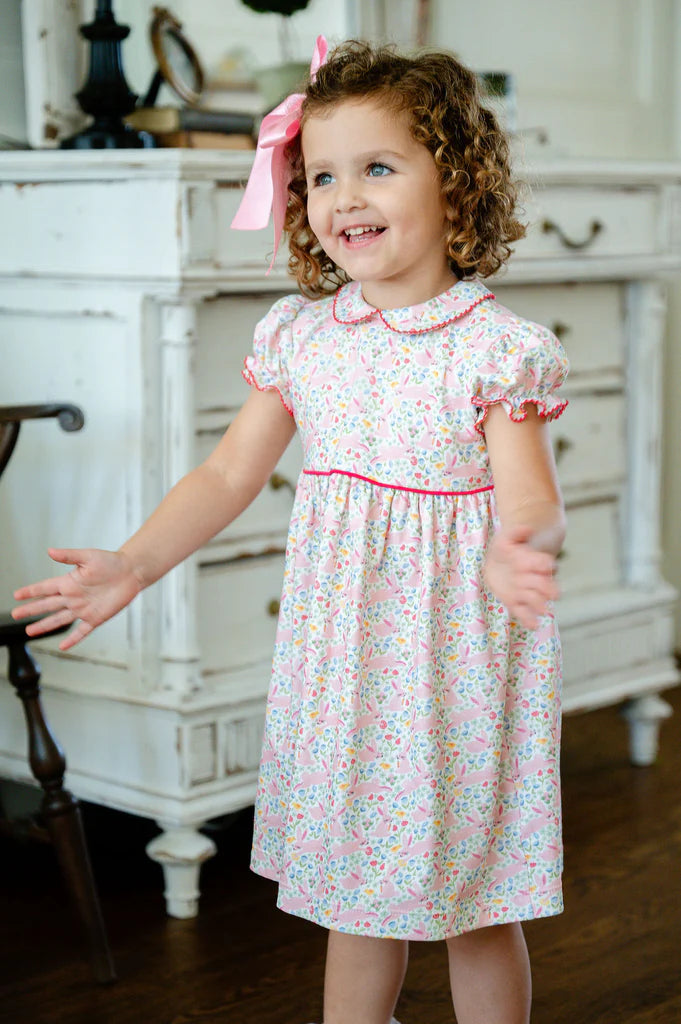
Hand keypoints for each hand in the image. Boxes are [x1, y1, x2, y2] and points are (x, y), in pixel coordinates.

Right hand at [12, 548, 141, 650]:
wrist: (131, 571)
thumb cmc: (111, 561)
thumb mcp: (88, 556)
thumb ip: (69, 556)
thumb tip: (50, 551)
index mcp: (69, 582)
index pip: (45, 588)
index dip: (31, 592)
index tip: (16, 595)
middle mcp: (73, 596)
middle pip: (47, 605)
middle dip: (31, 610)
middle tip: (15, 614)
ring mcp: (83, 608)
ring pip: (59, 619)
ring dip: (44, 625)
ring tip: (29, 631)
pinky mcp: (96, 618)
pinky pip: (82, 631)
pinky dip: (73, 639)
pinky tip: (63, 646)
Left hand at [483, 525, 558, 628]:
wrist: (499, 562)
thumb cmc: (508, 547)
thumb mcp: (508, 536)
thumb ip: (516, 532)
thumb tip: (527, 528)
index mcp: (533, 561)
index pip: (545, 563)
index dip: (546, 565)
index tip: (548, 565)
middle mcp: (533, 578)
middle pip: (545, 585)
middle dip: (548, 588)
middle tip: (553, 594)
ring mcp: (524, 591)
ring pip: (536, 600)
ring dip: (540, 604)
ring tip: (543, 610)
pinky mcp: (514, 602)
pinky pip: (523, 613)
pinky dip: (529, 619)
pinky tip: (534, 625)